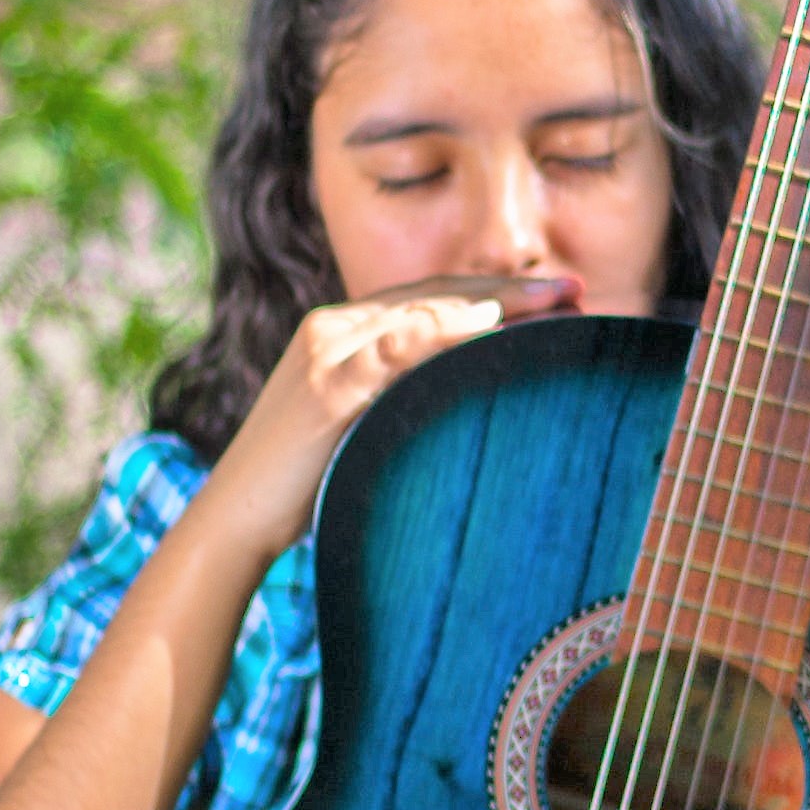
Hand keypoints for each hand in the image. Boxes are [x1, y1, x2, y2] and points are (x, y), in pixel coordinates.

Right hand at [203, 274, 578, 567]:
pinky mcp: (325, 389)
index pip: (431, 298)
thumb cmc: (303, 482)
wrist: (234, 520)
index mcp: (342, 332)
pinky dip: (438, 333)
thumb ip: (402, 393)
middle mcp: (332, 329)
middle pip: (434, 296)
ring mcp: (327, 355)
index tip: (558, 296)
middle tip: (576, 290)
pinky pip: (391, 351)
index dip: (495, 292)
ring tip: (553, 302)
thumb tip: (469, 392)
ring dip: (492, 302)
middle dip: (508, 290)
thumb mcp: (362, 424)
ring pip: (419, 313)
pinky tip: (483, 324)